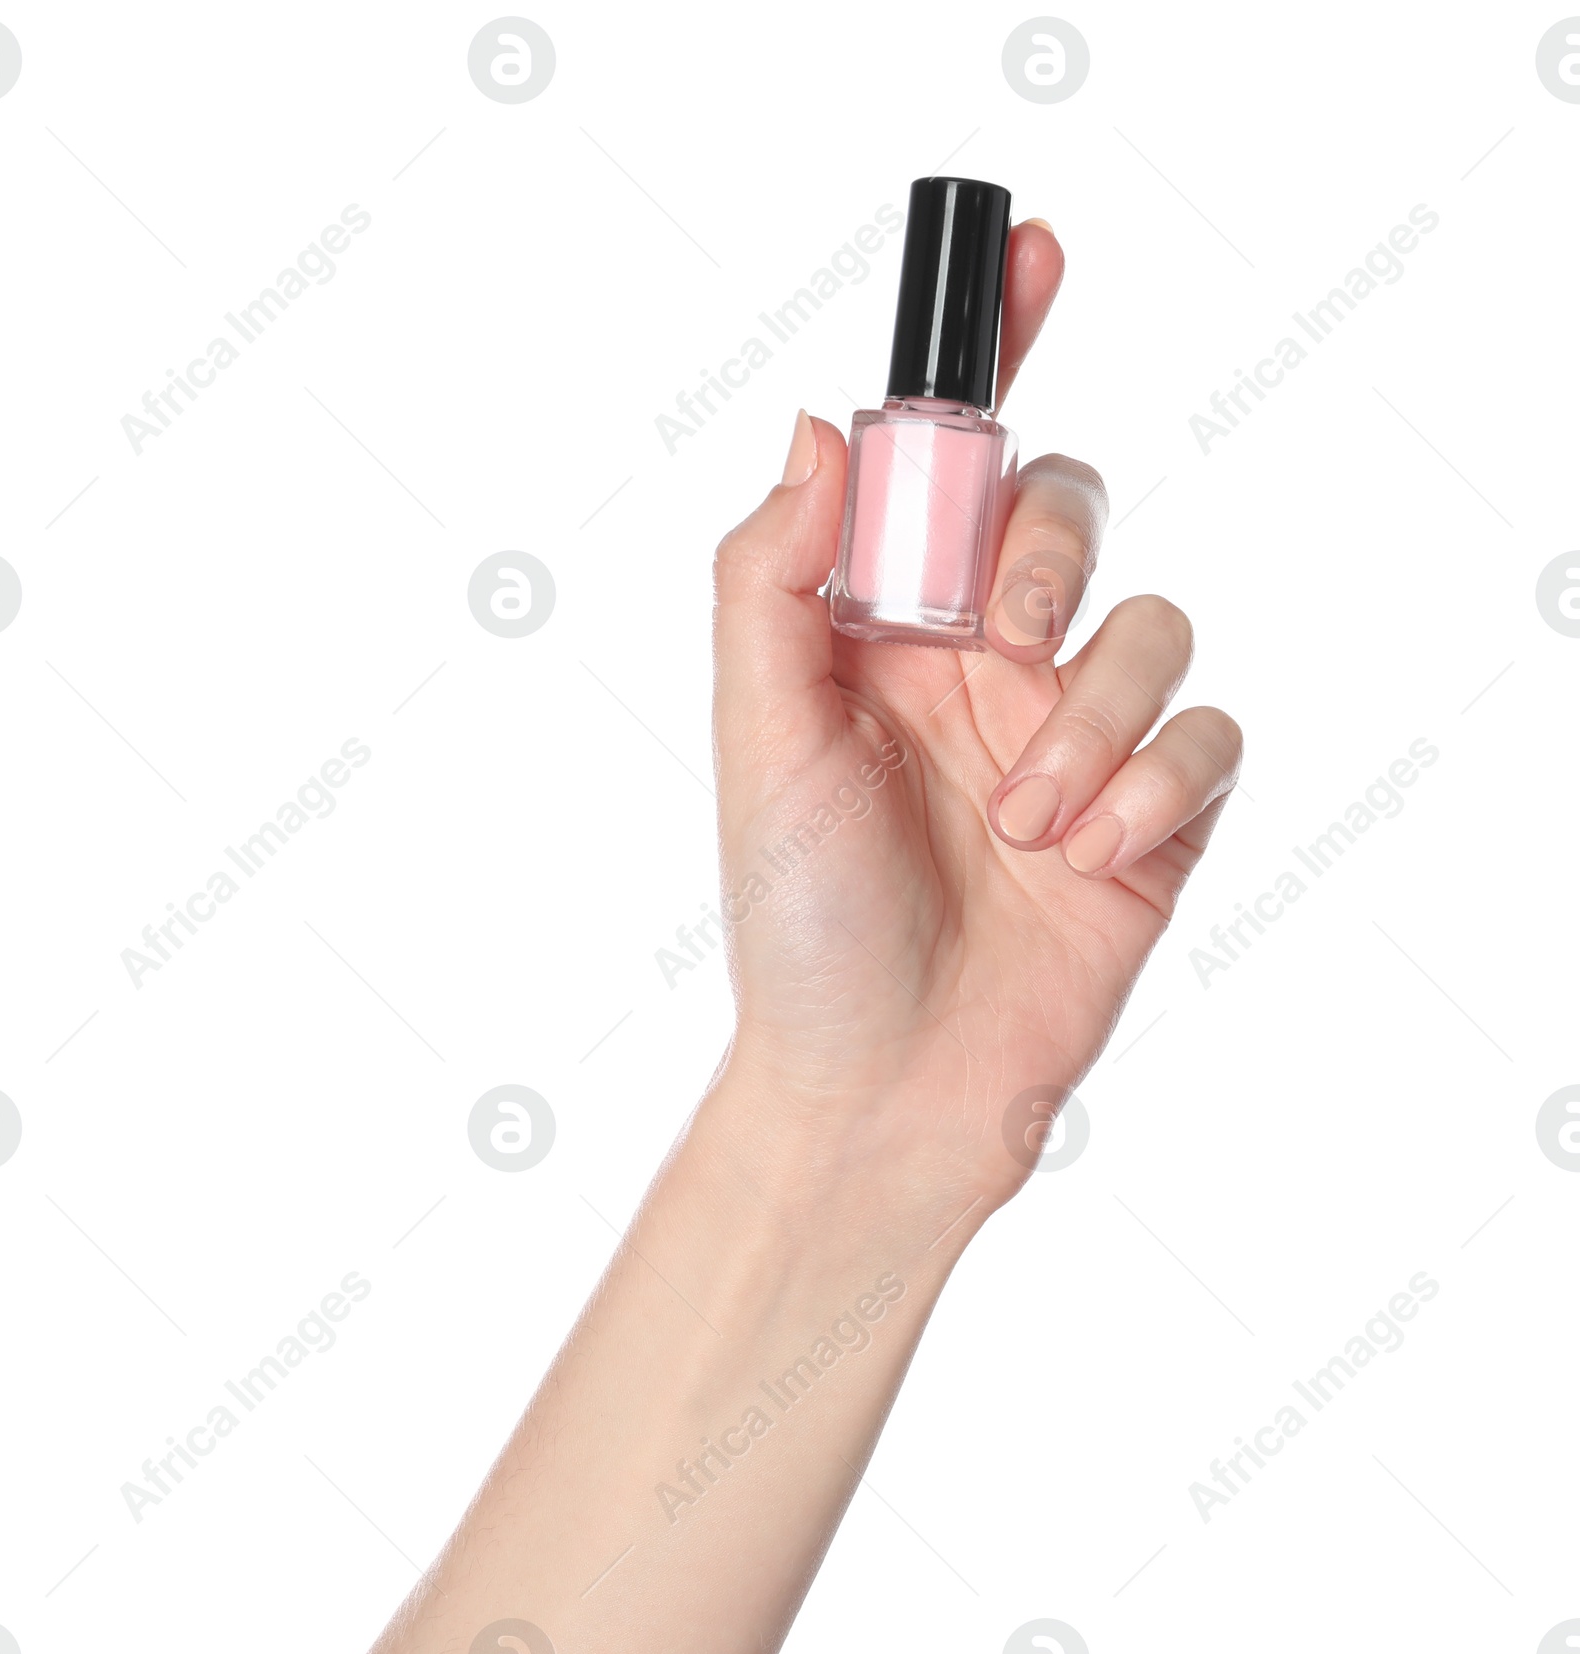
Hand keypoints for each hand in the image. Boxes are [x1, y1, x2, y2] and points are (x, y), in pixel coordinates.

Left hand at [711, 221, 1242, 1211]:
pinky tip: (1095, 854)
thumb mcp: (758, 737)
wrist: (882, 1087)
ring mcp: (1073, 735)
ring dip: (1092, 716)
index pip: (947, 464)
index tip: (1031, 253)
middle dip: (1044, 553)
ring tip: (1028, 821)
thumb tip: (814, 428)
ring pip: (1151, 626)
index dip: (993, 352)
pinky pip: (1208, 734)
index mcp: (883, 631)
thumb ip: (774, 578)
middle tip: (998, 641)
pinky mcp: (1152, 813)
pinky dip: (1158, 782)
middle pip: (1069, 508)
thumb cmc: (802, 923)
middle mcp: (983, 666)